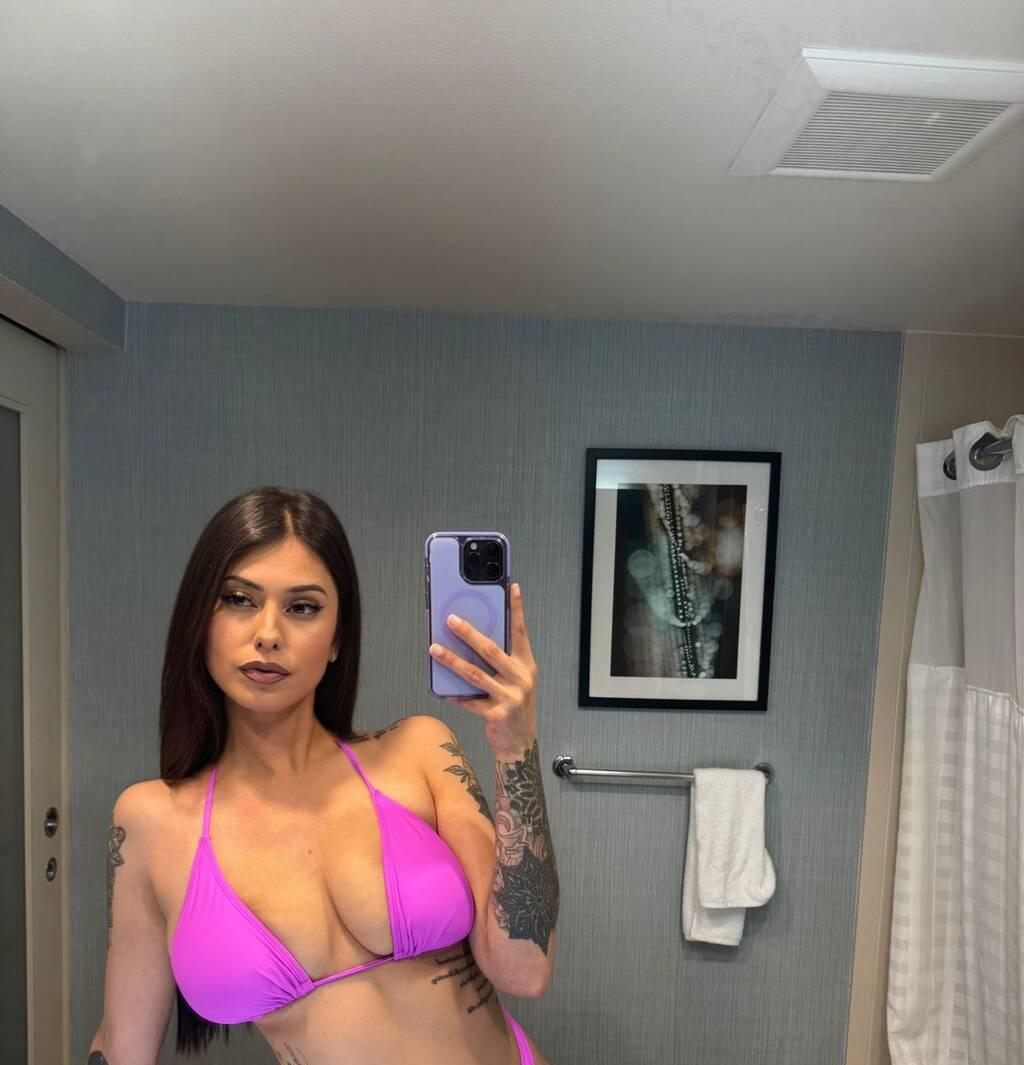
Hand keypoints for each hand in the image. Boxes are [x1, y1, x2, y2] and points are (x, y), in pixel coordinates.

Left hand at [428, 581, 537, 757]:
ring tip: (434, 649)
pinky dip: (455, 695)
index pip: (521, 632)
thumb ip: (502, 661)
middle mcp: (521, 678)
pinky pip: (470, 701)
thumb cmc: (515, 704)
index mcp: (526, 665)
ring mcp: (510, 697)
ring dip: (452, 660)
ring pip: (475, 674)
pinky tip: (443, 690)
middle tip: (451, 620)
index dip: (517, 609)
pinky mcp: (497, 714)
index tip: (511, 588)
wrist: (520, 742)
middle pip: (491, 650)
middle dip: (469, 633)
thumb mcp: (517, 679)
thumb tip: (473, 638)